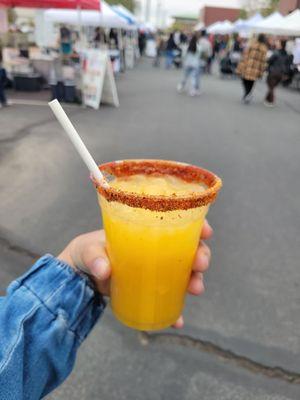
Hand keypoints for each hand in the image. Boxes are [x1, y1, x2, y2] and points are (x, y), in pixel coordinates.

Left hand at [58, 220, 212, 327]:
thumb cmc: (89, 251)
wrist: (82, 275)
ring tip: (195, 289)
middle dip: (201, 255)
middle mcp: (157, 250)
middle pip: (189, 249)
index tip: (206, 231)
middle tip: (200, 264)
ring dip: (195, 280)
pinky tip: (178, 321)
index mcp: (146, 231)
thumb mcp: (88, 249)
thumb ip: (93, 256)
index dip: (197, 225)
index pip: (177, 223)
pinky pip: (170, 300)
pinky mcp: (151, 290)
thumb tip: (103, 270)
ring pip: (185, 274)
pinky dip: (176, 311)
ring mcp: (156, 271)